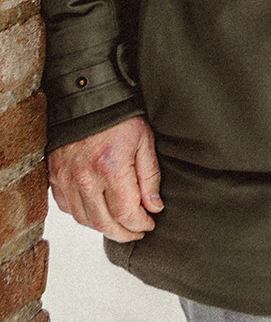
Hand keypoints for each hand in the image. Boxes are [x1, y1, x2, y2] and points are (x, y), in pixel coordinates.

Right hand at [49, 115, 161, 241]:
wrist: (86, 98)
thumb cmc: (119, 116)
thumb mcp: (144, 140)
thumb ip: (150, 176)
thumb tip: (154, 207)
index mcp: (111, 168)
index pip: (126, 213)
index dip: (139, 224)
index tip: (149, 224)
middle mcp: (85, 179)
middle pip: (104, 224)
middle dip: (123, 233)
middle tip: (136, 232)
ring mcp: (66, 180)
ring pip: (84, 220)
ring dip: (104, 228)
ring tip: (120, 225)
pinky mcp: (54, 178)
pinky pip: (68, 208)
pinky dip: (83, 216)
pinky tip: (97, 212)